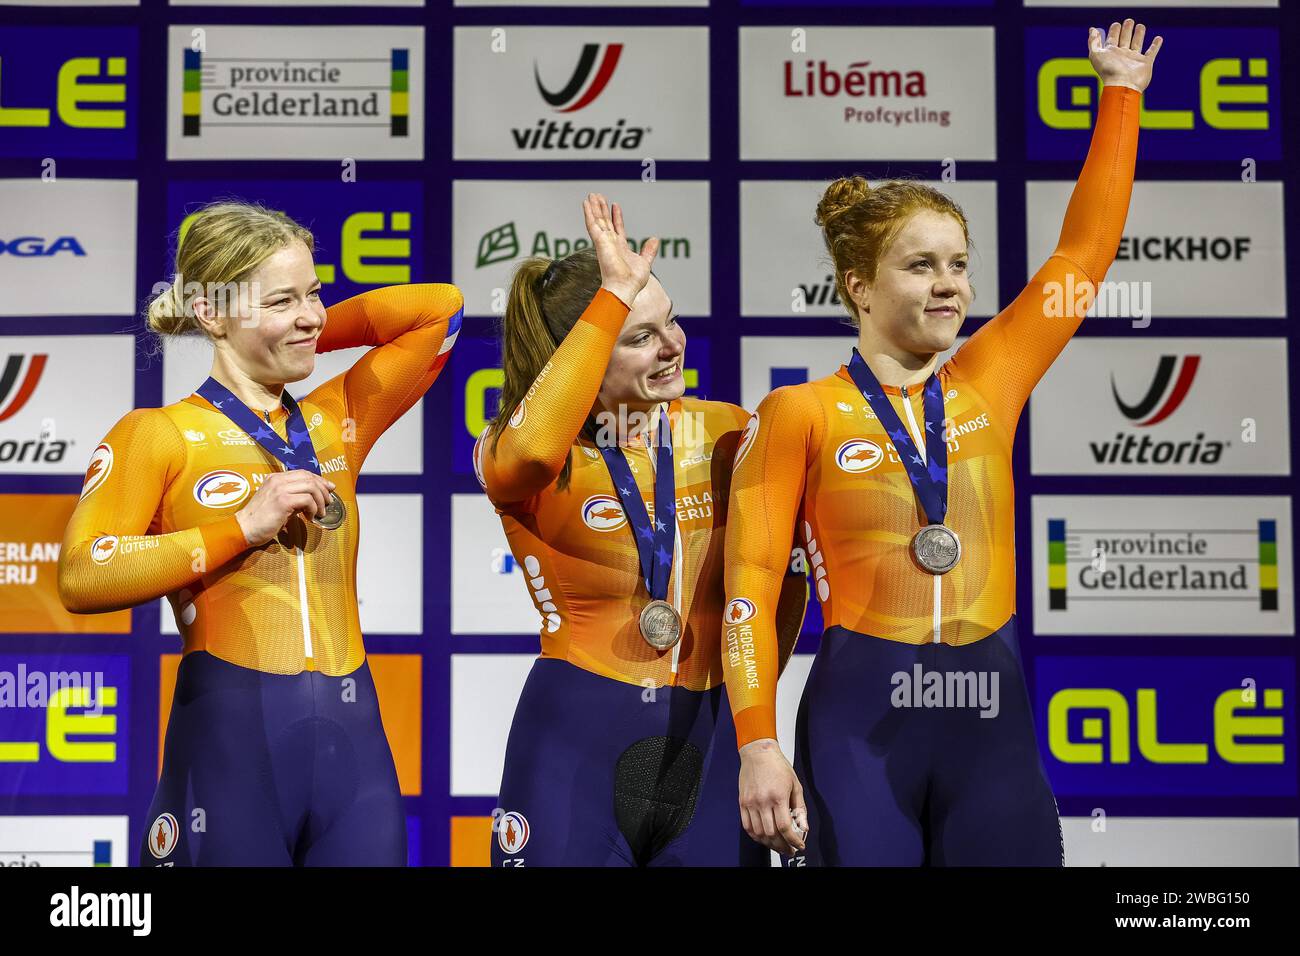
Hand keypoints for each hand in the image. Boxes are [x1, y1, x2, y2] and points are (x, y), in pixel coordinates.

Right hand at [235, 470, 335, 545]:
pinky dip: (313, 508)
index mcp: (275, 478)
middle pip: (309, 477)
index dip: (319, 480)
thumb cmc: (261, 520)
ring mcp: (280, 489)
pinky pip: (307, 499)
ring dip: (320, 500)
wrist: (244, 528)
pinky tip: (310, 518)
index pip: (303, 473)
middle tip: (329, 502)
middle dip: (323, 489)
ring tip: (320, 512)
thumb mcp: (278, 503)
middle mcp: (278, 480)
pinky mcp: (282, 500)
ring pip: (311, 487)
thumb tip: (313, 499)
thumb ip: (293, 498)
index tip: (329, 488)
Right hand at [581, 192, 658, 306]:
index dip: (616, 216)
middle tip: (598, 196)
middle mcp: (610, 243)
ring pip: (598, 220)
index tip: (615, 205)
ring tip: (592, 194)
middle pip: (605, 221)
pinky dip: (589, 213)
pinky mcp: (599, 241)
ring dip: (594, 207)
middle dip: (602, 209)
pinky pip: (592, 224)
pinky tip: (586, 203)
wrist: (624, 287)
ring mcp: (604, 241)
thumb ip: (649, 250)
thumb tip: (655, 239)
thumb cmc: (633, 281)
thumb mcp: (645, 262)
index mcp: (620, 247)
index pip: (617, 228)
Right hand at [738, 738, 807, 855]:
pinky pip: (747, 826)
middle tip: (789, 849)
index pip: (785, 827)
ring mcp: (751, 803)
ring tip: (778, 845)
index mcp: (778, 796)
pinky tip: (764, 838)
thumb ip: (800, 808)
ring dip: (769, 844)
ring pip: (759, 833)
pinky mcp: (742, 802)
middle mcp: (762, 801)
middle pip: (771, 834)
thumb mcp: (795, 785)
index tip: (799, 845)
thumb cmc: (777, 766)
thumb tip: (803, 827)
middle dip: (782, 846)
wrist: (758, 752)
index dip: (793, 840)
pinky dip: (756, 836)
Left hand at [1088, 19, 1161, 92]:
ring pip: (1137, 43)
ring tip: (1140, 26)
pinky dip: (1156, 45)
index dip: (1114, 31)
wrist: (1123, 85)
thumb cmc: (1109, 71)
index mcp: (1111, 54)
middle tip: (1129, 21)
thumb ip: (1093, 42)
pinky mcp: (1145, 63)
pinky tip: (1158, 38)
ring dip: (1139, 35)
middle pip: (1124, 39)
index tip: (1116, 24)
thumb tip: (1092, 29)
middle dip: (1126, 30)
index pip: (1112, 39)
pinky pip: (1152, 52)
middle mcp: (1122, 56)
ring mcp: (1134, 60)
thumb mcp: (1096, 55)